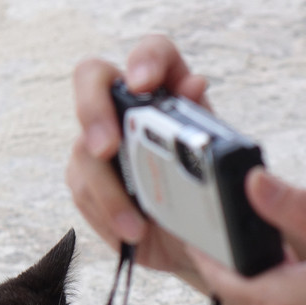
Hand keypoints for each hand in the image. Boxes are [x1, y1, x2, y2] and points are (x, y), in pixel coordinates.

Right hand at [66, 35, 210, 289]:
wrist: (198, 249)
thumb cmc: (214, 200)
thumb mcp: (222, 166)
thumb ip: (209, 124)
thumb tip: (194, 85)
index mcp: (171, 94)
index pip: (155, 55)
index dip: (146, 60)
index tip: (143, 84)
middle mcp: (130, 110)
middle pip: (93, 78)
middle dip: (94, 109)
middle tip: (107, 147)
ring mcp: (104, 144)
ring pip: (84, 149)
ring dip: (109, 190)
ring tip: (137, 226)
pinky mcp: (89, 180)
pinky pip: (83, 190)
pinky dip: (106, 213)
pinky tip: (130, 232)